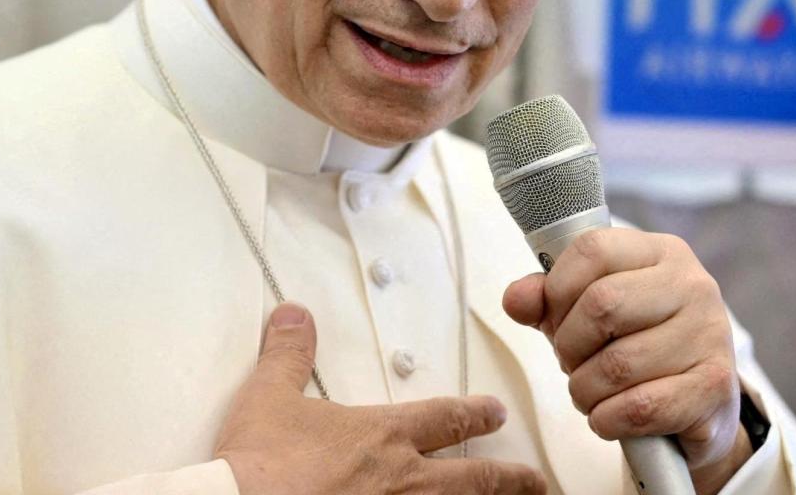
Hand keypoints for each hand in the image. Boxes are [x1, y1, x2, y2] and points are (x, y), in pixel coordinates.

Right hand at [215, 302, 546, 494]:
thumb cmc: (259, 465)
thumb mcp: (268, 396)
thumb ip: (288, 355)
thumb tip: (295, 316)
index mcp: (382, 436)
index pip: (444, 418)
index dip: (474, 413)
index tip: (495, 412)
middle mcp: (403, 481)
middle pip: (473, 478)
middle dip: (509, 477)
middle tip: (536, 480)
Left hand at [501, 229, 752, 493]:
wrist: (700, 403)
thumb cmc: (636, 345)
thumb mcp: (588, 312)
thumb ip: (547, 300)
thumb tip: (515, 299)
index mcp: (660, 251)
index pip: (592, 249)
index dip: (557, 290)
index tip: (555, 319)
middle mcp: (693, 284)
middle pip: (602, 305)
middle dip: (569, 345)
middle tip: (571, 364)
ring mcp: (710, 334)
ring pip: (618, 364)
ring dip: (585, 389)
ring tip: (589, 392)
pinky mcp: (714, 386)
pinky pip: (640, 407)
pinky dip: (608, 418)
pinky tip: (609, 416)